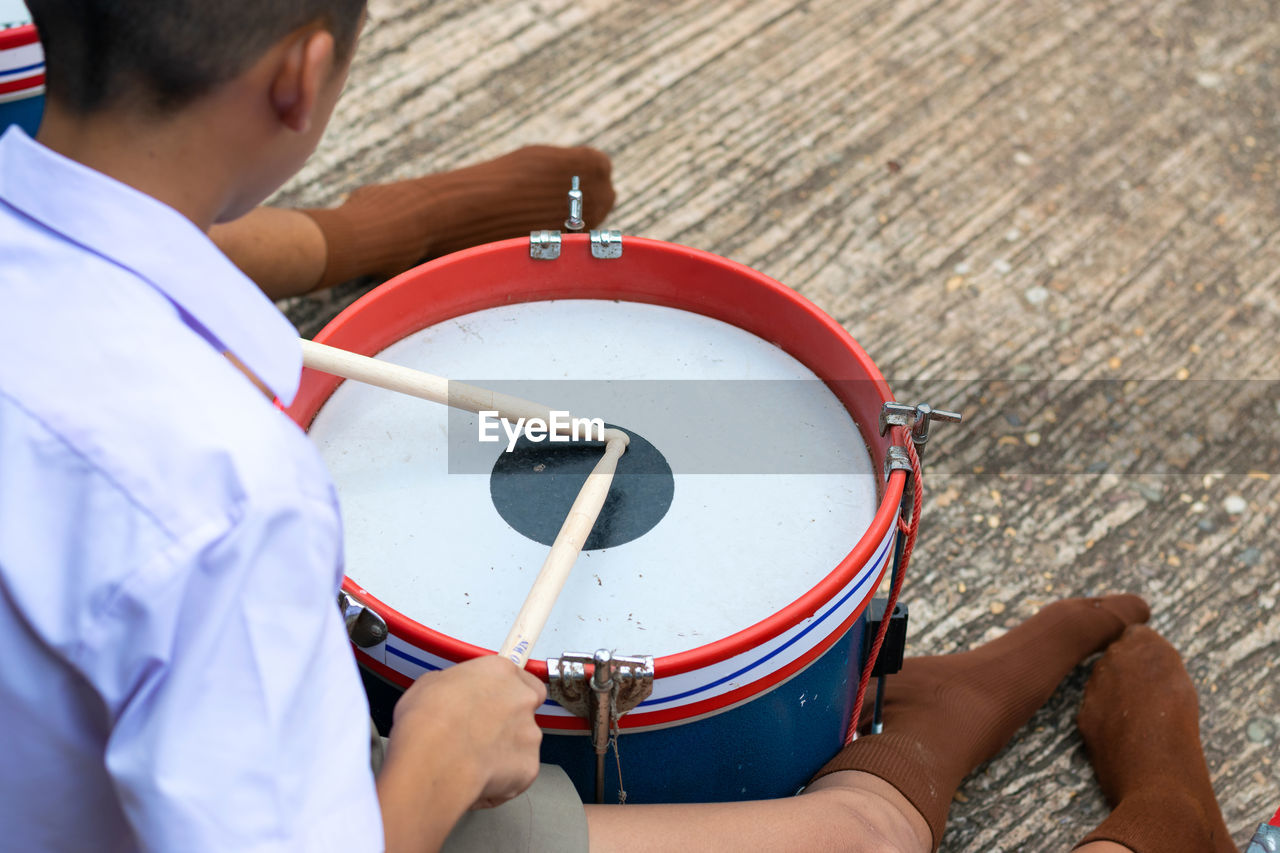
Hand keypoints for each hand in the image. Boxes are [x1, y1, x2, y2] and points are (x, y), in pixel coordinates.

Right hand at [387, 655, 545, 809]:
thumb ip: (455, 686)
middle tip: (481, 736)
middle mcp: (522, 699)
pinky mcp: (529, 767)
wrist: (432, 759)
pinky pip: (517, 775)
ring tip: (472, 763)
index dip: (508, 694)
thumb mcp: (429, 684)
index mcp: (501, 672)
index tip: (494, 705)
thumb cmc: (427, 721)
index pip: (521, 680)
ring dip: (504, 753)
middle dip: (510, 724)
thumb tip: (452, 696)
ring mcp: (530, 734)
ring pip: (523, 745)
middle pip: (526, 711)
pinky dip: (502, 780)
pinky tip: (476, 780)